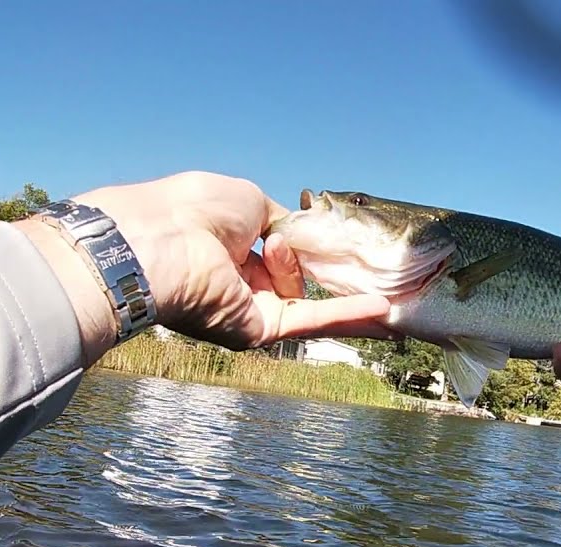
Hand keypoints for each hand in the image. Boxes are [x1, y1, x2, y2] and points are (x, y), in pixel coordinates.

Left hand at [20, 171, 393, 363]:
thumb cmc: (192, 210)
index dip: (310, 252)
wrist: (161, 242)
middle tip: (383, 280)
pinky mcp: (258, 331)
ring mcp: (249, 310)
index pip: (279, 254)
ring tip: (399, 297)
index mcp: (229, 247)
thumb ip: (280, 221)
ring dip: (352, 299)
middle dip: (338, 282)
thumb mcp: (248, 201)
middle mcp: (239, 283)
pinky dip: (347, 314)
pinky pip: (311, 319)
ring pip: (312, 305)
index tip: (345, 250)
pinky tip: (384, 311)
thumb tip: (298, 236)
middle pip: (299, 285)